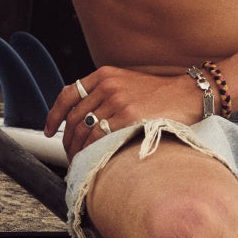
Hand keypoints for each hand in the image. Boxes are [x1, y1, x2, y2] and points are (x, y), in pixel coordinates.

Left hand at [45, 67, 204, 161]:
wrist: (189, 95)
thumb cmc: (160, 94)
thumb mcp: (127, 83)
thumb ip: (105, 94)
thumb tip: (82, 118)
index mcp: (104, 75)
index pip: (67, 95)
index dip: (54, 116)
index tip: (49, 131)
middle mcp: (107, 86)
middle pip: (74, 118)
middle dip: (67, 140)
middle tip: (69, 155)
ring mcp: (118, 101)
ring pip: (85, 132)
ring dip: (78, 151)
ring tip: (80, 162)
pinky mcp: (129, 117)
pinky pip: (100, 139)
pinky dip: (93, 153)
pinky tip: (94, 160)